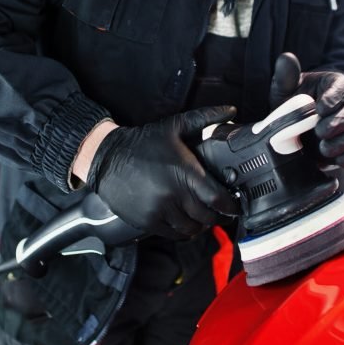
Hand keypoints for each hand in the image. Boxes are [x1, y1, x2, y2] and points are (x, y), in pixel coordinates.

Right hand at [87, 106, 238, 238]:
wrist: (108, 157)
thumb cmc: (143, 142)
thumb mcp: (174, 126)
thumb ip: (205, 117)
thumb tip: (230, 110)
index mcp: (185, 172)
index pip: (217, 199)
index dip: (231, 207)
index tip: (235, 206)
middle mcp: (174, 194)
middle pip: (207, 217)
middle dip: (218, 217)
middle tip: (223, 214)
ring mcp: (160, 210)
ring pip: (191, 228)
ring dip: (201, 226)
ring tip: (203, 219)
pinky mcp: (147, 221)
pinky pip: (173, 234)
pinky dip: (183, 232)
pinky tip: (186, 224)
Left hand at [269, 52, 343, 170]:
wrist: (304, 128)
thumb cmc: (297, 103)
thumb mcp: (288, 89)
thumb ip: (286, 76)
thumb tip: (286, 57)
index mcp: (337, 84)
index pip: (341, 87)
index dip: (333, 98)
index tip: (320, 108)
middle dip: (338, 123)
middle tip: (320, 131)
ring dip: (342, 143)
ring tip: (324, 147)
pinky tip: (338, 160)